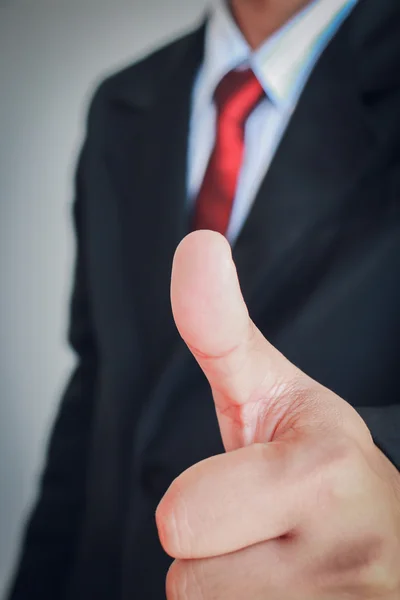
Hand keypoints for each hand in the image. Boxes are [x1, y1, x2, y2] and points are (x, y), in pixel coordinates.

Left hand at [156, 231, 399, 598]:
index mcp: (325, 470)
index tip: (252, 482)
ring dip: (233, 584)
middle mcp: (352, 553)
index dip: (198, 503)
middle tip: (260, 523)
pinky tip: (290, 588)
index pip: (182, 520)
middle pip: (189, 579)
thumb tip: (196, 246)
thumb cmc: (315, 458)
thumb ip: (220, 327)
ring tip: (280, 556)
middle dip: (214, 546)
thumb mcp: (273, 390)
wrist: (385, 532)